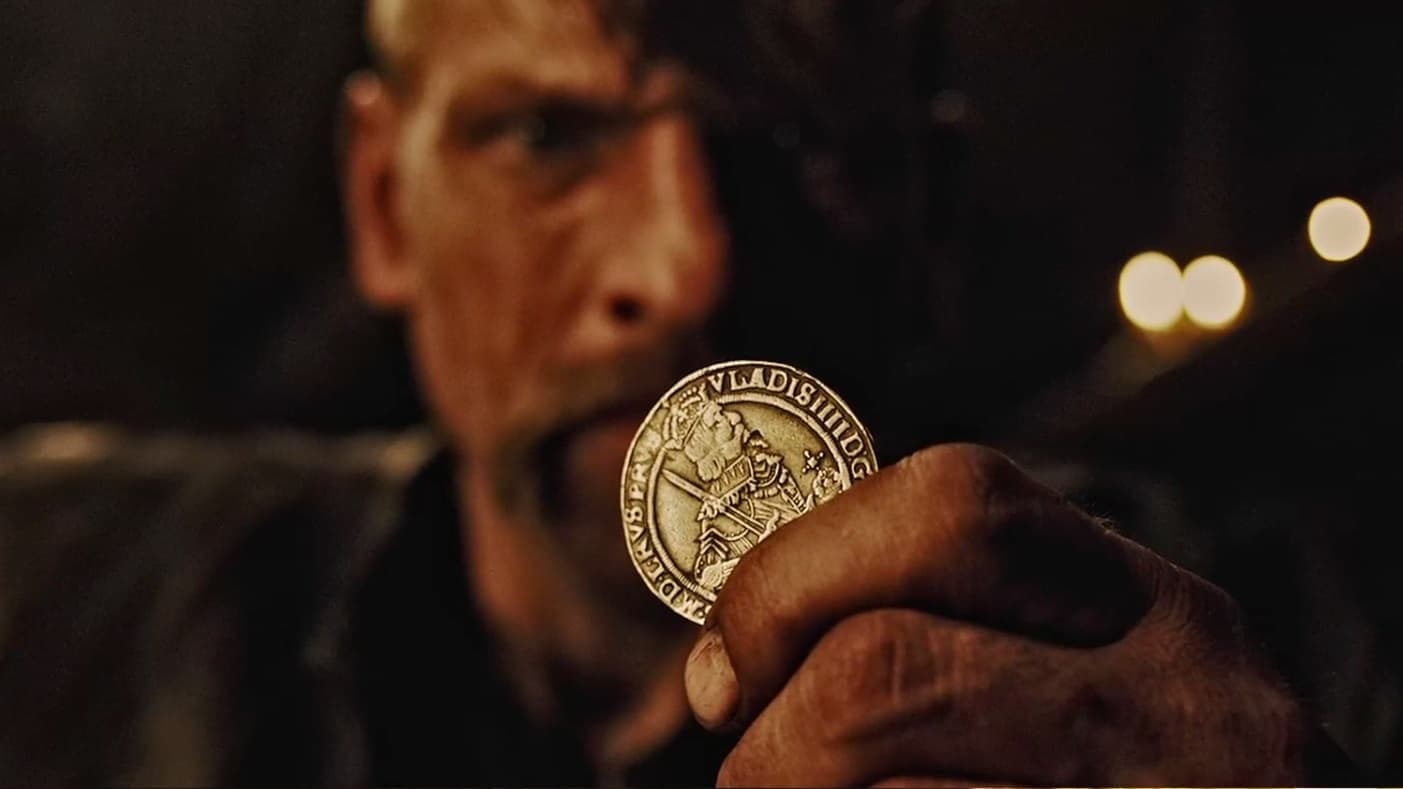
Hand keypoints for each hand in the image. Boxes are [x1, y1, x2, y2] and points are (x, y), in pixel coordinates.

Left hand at [684, 444, 1322, 786]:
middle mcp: (1178, 707)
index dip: (792, 576)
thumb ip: (954, 629)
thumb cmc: (1146, 779)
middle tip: (754, 769)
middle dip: (774, 732)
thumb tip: (728, 666)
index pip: (947, 510)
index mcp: (1157, 608)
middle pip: (882, 664)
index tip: (733, 659)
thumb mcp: (1101, 678)